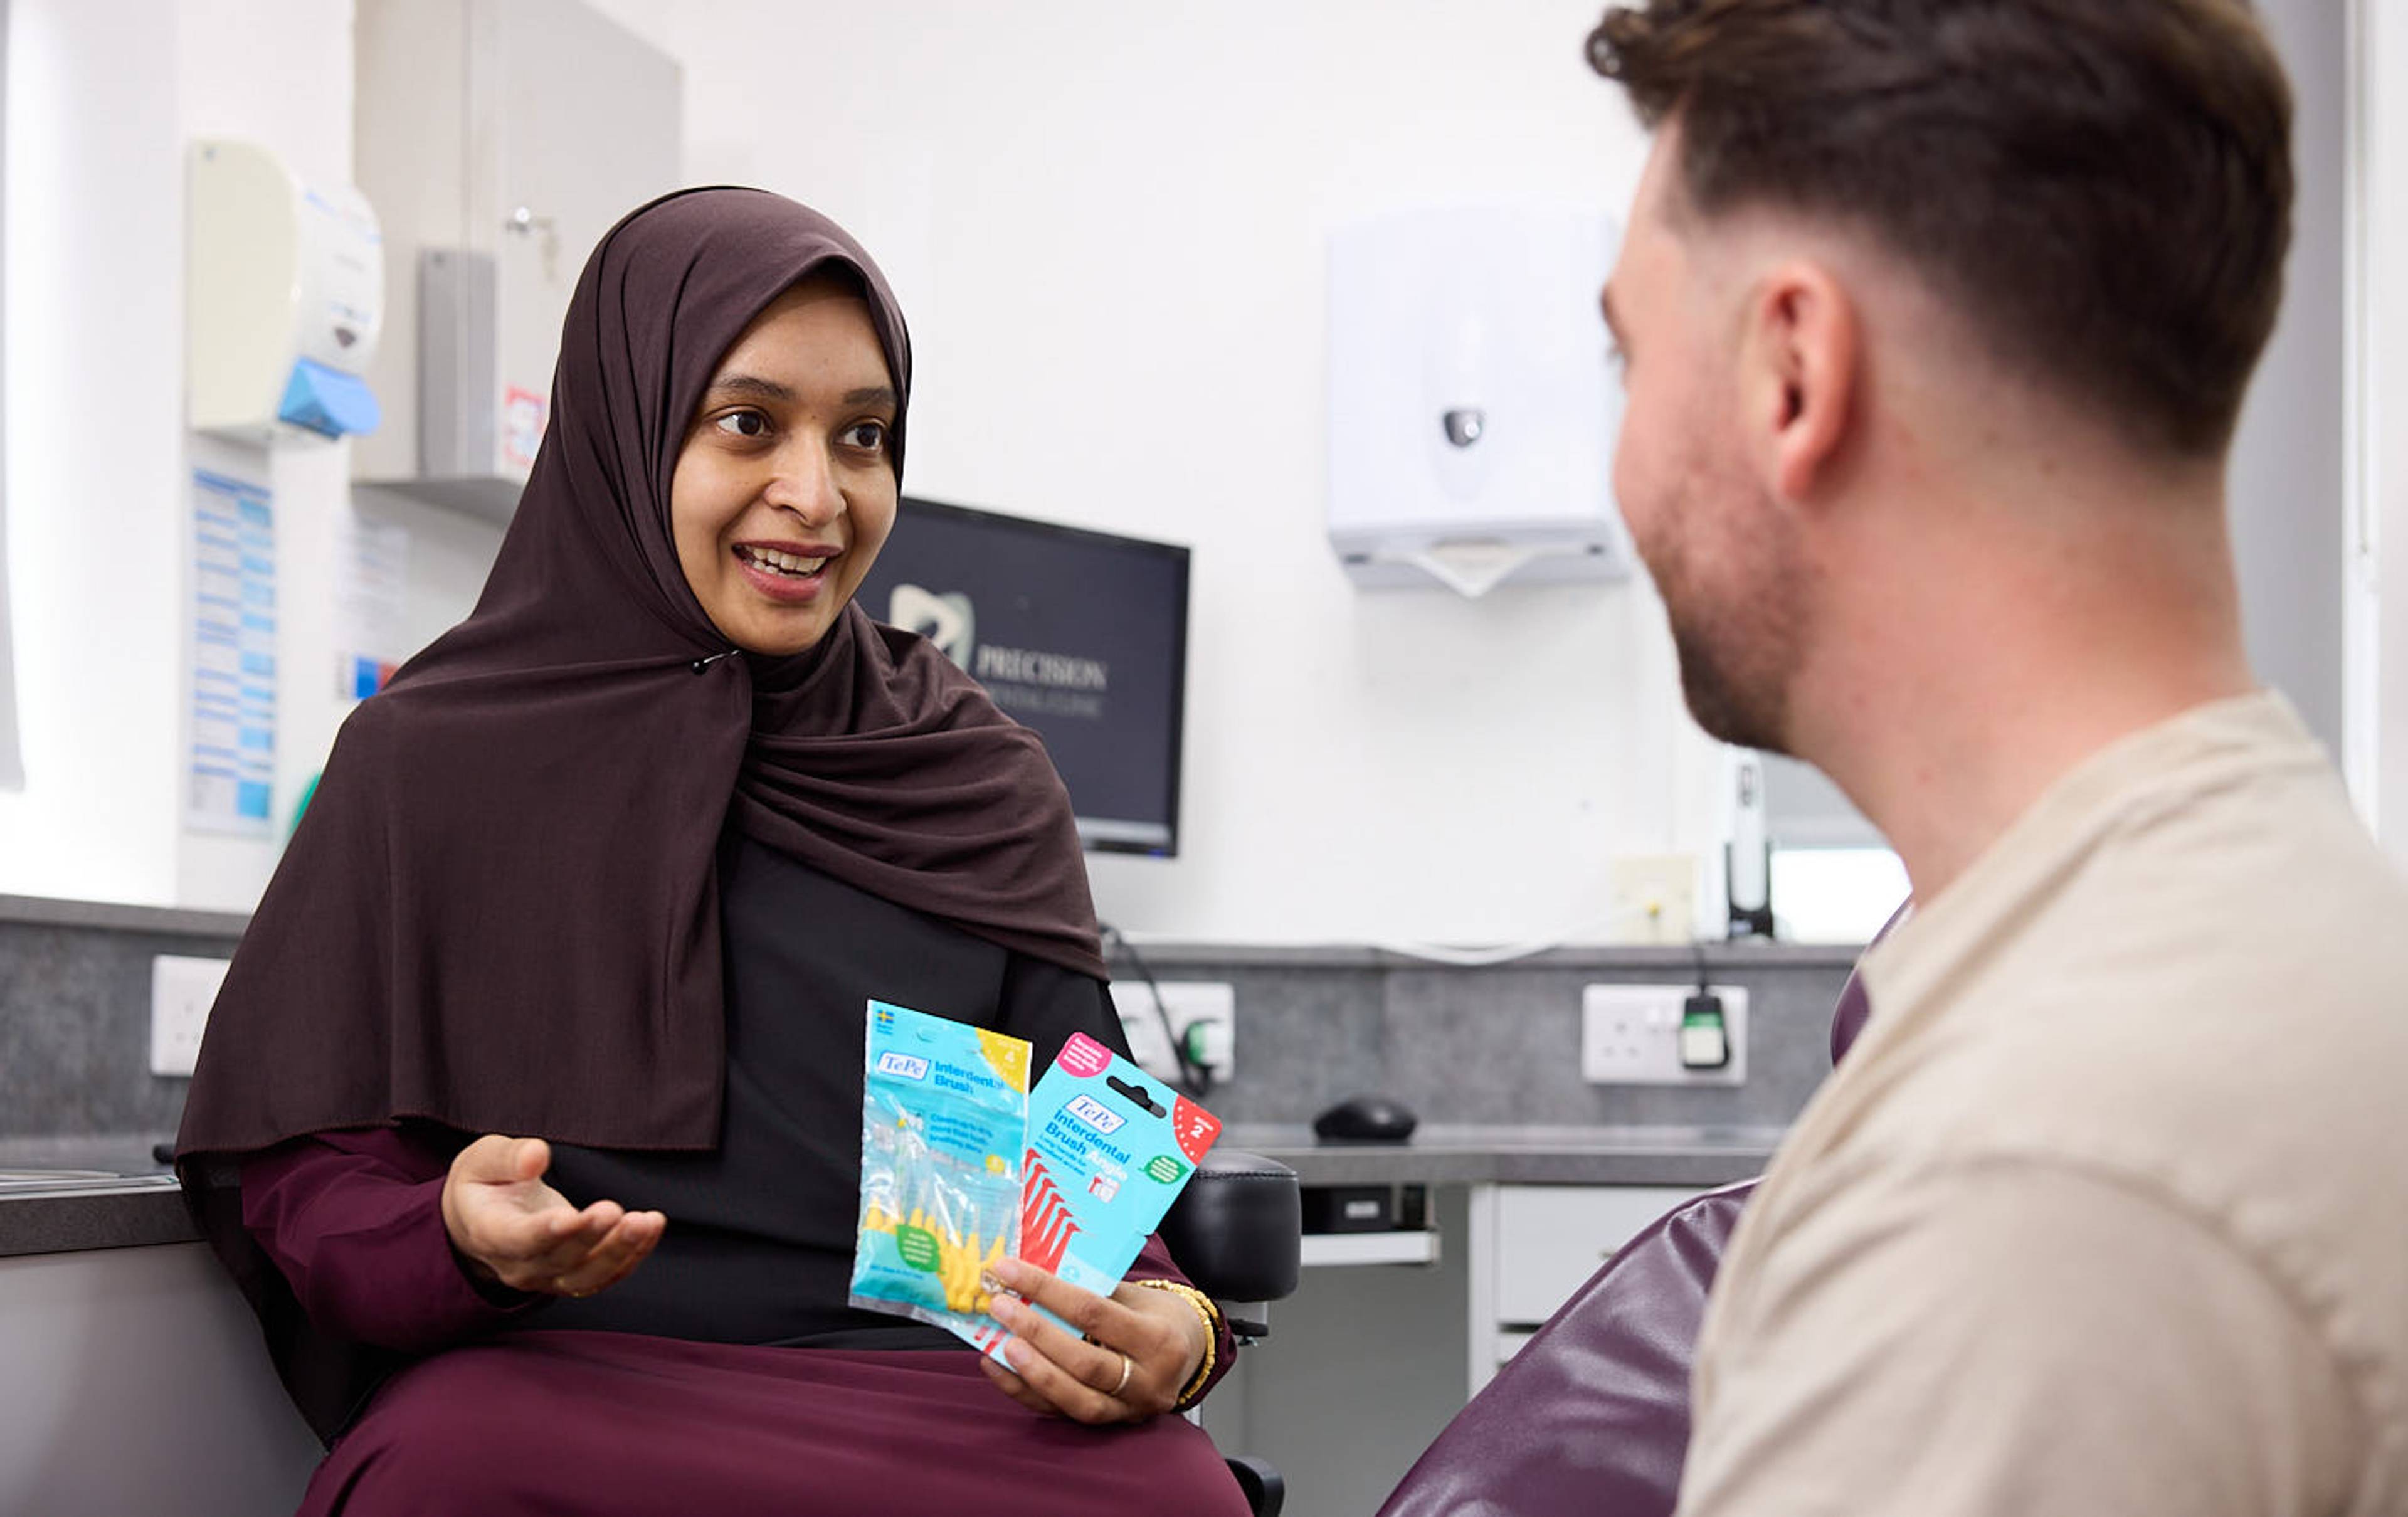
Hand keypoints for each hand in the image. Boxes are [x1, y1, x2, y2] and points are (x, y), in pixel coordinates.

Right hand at [439, 1134, 664, 1298]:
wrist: (482, 1217)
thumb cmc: (485, 1182)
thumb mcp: (482, 1159)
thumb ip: (506, 1158)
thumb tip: (536, 1155)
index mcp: (489, 1234)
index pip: (518, 1240)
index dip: (546, 1232)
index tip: (571, 1215)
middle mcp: (518, 1265)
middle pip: (559, 1261)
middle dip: (589, 1236)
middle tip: (613, 1209)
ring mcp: (547, 1277)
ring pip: (587, 1276)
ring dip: (620, 1251)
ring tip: (646, 1222)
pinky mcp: (572, 1276)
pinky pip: (606, 1274)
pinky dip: (633, 1255)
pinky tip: (653, 1226)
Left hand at [976, 1256, 1207, 1423]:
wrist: (1189, 1351)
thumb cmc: (1157, 1316)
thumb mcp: (1136, 1295)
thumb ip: (1092, 1289)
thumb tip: (1033, 1276)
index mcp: (1158, 1339)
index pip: (1094, 1314)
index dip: (1048, 1292)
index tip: (1010, 1271)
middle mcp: (1148, 1381)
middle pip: (1085, 1362)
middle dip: (1036, 1333)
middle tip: (1001, 1307)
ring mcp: (1129, 1409)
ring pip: (1075, 1399)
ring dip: (1031, 1371)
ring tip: (1000, 1345)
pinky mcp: (1110, 1423)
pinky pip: (1061, 1414)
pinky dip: (1025, 1391)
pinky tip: (999, 1368)